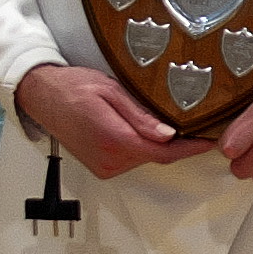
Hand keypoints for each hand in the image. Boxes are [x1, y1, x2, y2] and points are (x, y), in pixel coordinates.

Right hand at [14, 64, 213, 179]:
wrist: (42, 96)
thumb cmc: (73, 87)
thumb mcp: (111, 91)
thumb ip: (140, 116)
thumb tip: (168, 134)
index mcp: (114, 140)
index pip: (163, 151)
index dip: (190, 148)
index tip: (210, 141)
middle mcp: (109, 159)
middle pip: (156, 156)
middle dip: (179, 144)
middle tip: (199, 124)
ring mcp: (104, 166)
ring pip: (144, 158)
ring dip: (160, 144)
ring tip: (176, 123)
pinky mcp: (100, 166)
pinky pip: (131, 159)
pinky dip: (143, 147)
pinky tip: (149, 130)